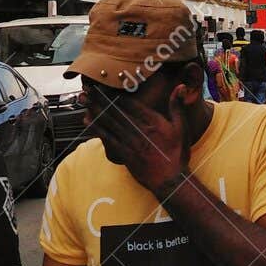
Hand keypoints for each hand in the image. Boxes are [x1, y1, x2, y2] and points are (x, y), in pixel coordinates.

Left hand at [91, 84, 196, 200]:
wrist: (171, 180)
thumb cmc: (177, 153)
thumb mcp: (181, 127)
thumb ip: (177, 105)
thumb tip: (181, 86)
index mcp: (152, 121)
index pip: (130, 104)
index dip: (115, 94)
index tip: (104, 84)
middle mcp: (139, 130)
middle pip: (116, 111)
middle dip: (100, 99)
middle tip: (87, 89)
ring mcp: (130, 142)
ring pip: (109, 122)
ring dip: (95, 110)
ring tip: (84, 100)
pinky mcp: (125, 153)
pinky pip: (108, 138)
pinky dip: (97, 128)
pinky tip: (88, 121)